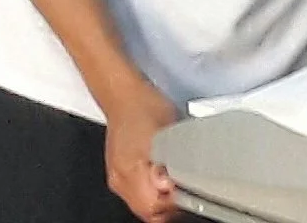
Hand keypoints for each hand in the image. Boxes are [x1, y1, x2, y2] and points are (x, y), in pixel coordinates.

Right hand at [101, 78, 181, 222]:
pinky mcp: (120, 172)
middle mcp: (120, 179)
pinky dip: (152, 192)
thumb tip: (171, 184)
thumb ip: (170, 160)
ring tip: (178, 183)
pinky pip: (137, 194)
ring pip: (141, 204)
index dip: (173, 203)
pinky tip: (165, 179)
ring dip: (161, 200)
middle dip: (169, 206)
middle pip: (146, 210)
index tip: (188, 190)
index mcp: (130, 171)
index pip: (151, 207)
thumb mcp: (167, 132)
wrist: (124, 96)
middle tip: (187, 190)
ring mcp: (118, 177)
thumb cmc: (145, 108)